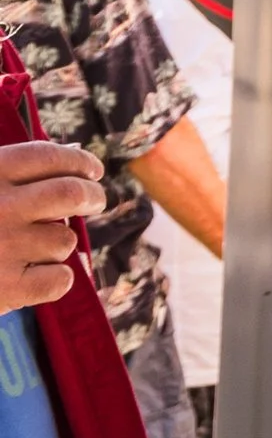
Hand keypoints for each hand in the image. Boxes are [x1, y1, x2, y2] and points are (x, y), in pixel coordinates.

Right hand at [0, 138, 102, 311]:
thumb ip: (11, 168)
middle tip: (95, 200)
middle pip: (71, 194)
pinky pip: (61, 280)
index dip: (79, 161)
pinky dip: (57, 278)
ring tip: (35, 246)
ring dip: (58, 242)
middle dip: (92, 196)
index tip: (93, 169)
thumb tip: (72, 149)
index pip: (49, 156)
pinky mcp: (8, 288)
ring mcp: (5, 247)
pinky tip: (38, 276)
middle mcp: (0, 206)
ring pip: (64, 240)